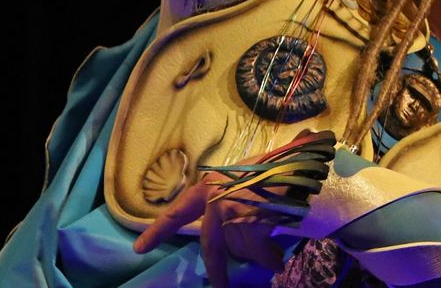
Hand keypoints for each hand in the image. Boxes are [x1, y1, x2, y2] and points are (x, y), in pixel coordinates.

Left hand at [133, 177, 284, 285]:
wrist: (300, 166)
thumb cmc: (276, 168)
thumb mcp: (246, 179)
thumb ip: (232, 198)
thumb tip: (230, 233)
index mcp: (210, 186)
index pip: (178, 212)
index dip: (159, 231)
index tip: (140, 249)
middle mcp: (216, 200)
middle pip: (212, 246)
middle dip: (218, 271)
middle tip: (220, 287)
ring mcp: (231, 212)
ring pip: (239, 248)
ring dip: (256, 254)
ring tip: (272, 256)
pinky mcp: (248, 223)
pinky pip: (256, 252)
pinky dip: (268, 258)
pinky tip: (276, 259)